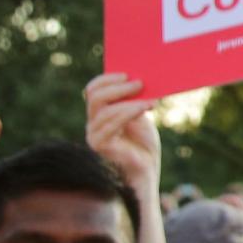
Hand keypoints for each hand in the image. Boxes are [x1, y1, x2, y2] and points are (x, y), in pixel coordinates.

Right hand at [84, 73, 161, 192]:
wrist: (147, 168)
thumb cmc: (144, 142)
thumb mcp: (139, 114)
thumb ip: (133, 99)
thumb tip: (137, 78)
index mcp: (100, 112)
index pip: (93, 89)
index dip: (107, 79)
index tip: (127, 74)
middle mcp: (92, 122)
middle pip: (95, 96)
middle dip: (118, 87)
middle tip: (140, 83)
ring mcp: (93, 134)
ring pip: (104, 109)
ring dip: (129, 101)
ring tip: (150, 99)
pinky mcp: (99, 145)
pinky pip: (111, 124)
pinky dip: (129, 112)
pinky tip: (145, 107)